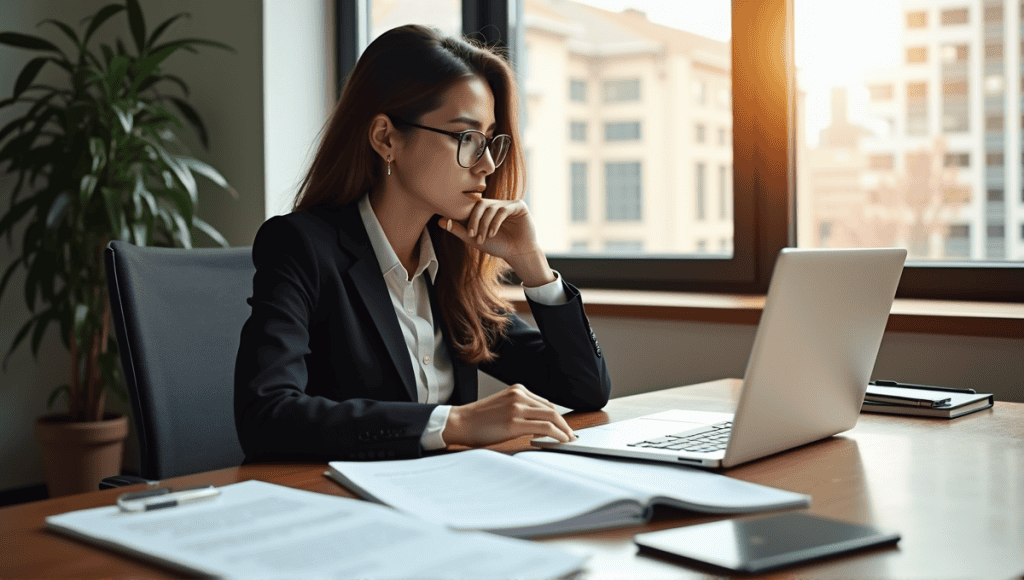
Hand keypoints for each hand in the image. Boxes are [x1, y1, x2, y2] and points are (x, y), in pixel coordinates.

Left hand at [437, 194, 539, 262]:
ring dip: (484, 224)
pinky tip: (492, 233)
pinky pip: (503, 210)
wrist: (518, 254)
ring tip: (483, 238)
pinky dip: (495, 222)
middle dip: (474, 220)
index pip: (472, 206)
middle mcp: (497, 204)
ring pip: (490, 207)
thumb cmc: (498, 247)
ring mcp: (508, 204)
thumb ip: (458, 229)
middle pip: (480, 204)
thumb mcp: (474, 239)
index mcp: (487, 209)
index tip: (462, 230)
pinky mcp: (519, 206)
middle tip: (472, 235)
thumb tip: (439, 221)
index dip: (465, 217)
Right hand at [443, 384, 576, 446]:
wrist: (460, 423)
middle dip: (564, 424)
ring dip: (564, 430)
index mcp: (517, 390)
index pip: (545, 403)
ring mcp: (517, 408)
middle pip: (552, 409)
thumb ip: (522, 411)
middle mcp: (519, 395)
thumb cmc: (479, 419)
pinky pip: (545, 427)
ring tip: (568, 439)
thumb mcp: (504, 407)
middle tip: (571, 435)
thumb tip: (543, 426)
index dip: (557, 417)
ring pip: (551, 416)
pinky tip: (561, 440)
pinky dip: (558, 434)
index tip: (563, 427)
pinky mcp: (514, 423)